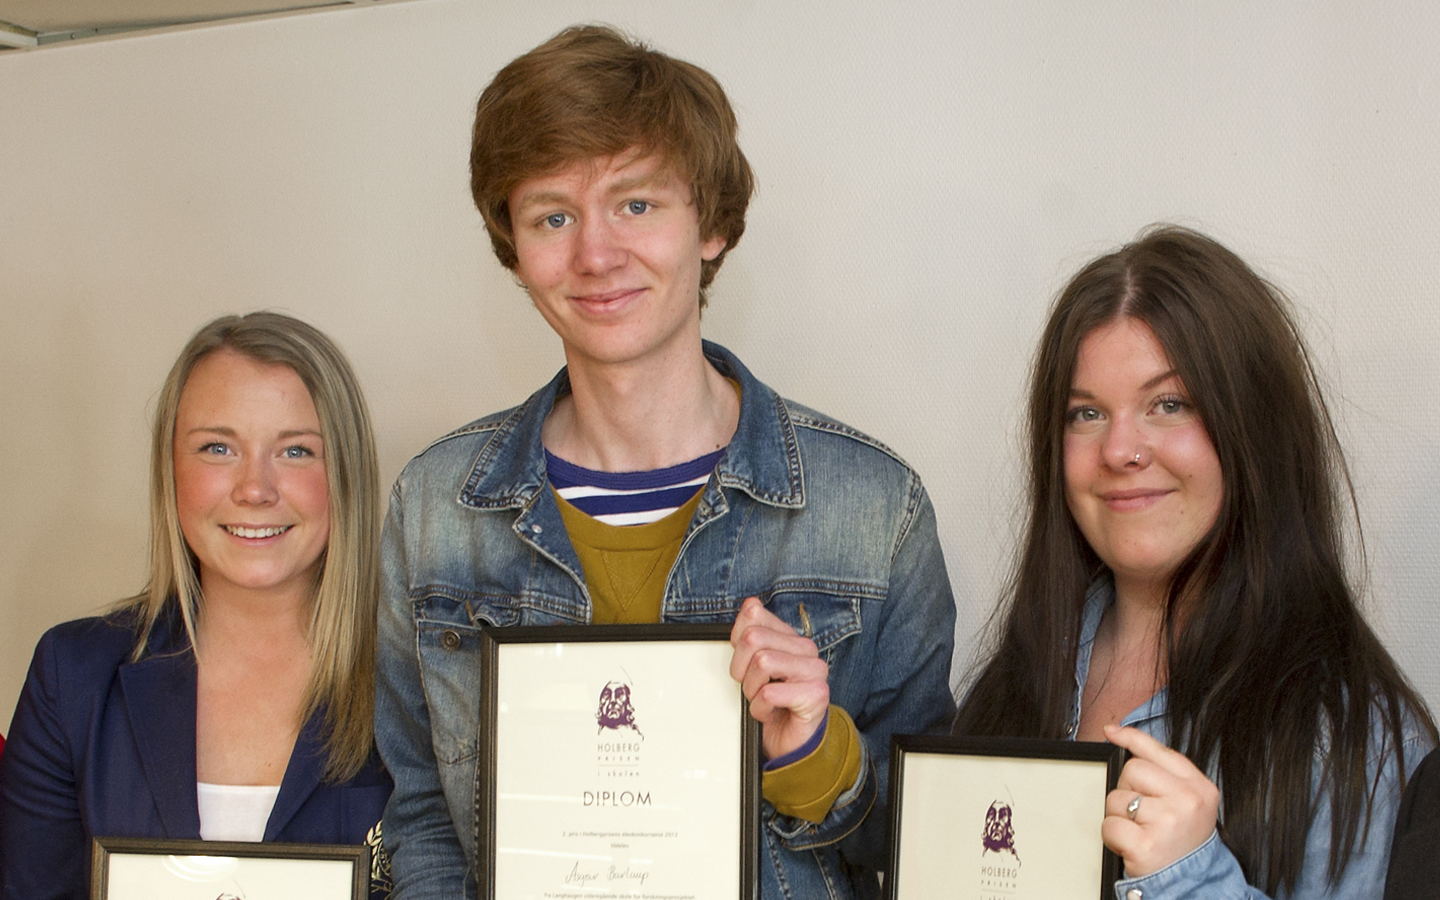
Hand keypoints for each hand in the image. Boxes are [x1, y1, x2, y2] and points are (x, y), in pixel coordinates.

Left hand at [728, 596, 829, 759]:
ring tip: (762, 700)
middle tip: (752, 688)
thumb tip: (749, 605)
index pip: (753, 614)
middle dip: (741, 669)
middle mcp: (806, 649)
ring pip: (762, 662)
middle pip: (753, 638)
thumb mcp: (751, 667)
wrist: (789, 744)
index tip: (744, 665)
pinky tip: (769, 713)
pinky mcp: (816, 694)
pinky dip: (760, 708)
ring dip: (752, 690)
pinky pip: (769, 693)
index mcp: (790, 637)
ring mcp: (815, 670)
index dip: (737, 643)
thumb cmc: (770, 706)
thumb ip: (749, 636)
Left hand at [1101, 725, 1219, 877]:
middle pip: (1132, 771)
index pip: (1159, 750)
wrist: (1195, 886)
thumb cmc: (1182, 841)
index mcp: (1199, 787)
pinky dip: (1113, 837)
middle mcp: (1187, 801)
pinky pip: (1109, 825)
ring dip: (1120, 816)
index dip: (1132, 738)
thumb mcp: (1186, 802)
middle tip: (1143, 814)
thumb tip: (1118, 734)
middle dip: (1128, 790)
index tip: (1112, 732)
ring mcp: (1168, 822)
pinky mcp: (1146, 845)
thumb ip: (1162, 770)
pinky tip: (1132, 845)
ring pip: (1116, 798)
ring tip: (1140, 832)